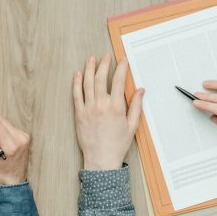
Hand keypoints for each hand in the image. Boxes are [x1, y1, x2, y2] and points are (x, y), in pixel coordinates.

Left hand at [72, 55, 143, 170]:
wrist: (101, 159)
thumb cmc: (117, 144)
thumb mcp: (132, 125)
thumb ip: (135, 106)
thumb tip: (140, 90)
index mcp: (116, 107)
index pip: (118, 81)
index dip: (121, 68)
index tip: (123, 60)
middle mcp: (101, 105)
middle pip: (102, 79)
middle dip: (104, 64)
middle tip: (106, 56)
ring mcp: (88, 109)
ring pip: (88, 84)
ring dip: (89, 69)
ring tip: (91, 59)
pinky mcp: (79, 114)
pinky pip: (76, 95)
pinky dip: (76, 83)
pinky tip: (77, 74)